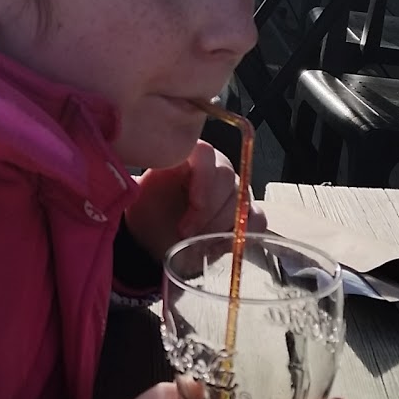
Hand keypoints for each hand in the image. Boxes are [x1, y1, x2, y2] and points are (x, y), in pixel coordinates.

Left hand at [124, 141, 265, 261]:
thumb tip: (147, 180)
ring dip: (219, 226)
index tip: (192, 205)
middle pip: (228, 178)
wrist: (153, 239)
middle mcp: (215, 168)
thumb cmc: (147, 213)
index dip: (203, 178)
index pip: (206, 153)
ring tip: (195, 241)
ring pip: (242, 200)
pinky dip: (239, 234)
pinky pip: (257, 219)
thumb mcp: (141, 196)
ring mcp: (234, 191)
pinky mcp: (245, 214)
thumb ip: (150, 182)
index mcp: (188, 156)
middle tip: (185, 232)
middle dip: (208, 211)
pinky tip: (216, 245)